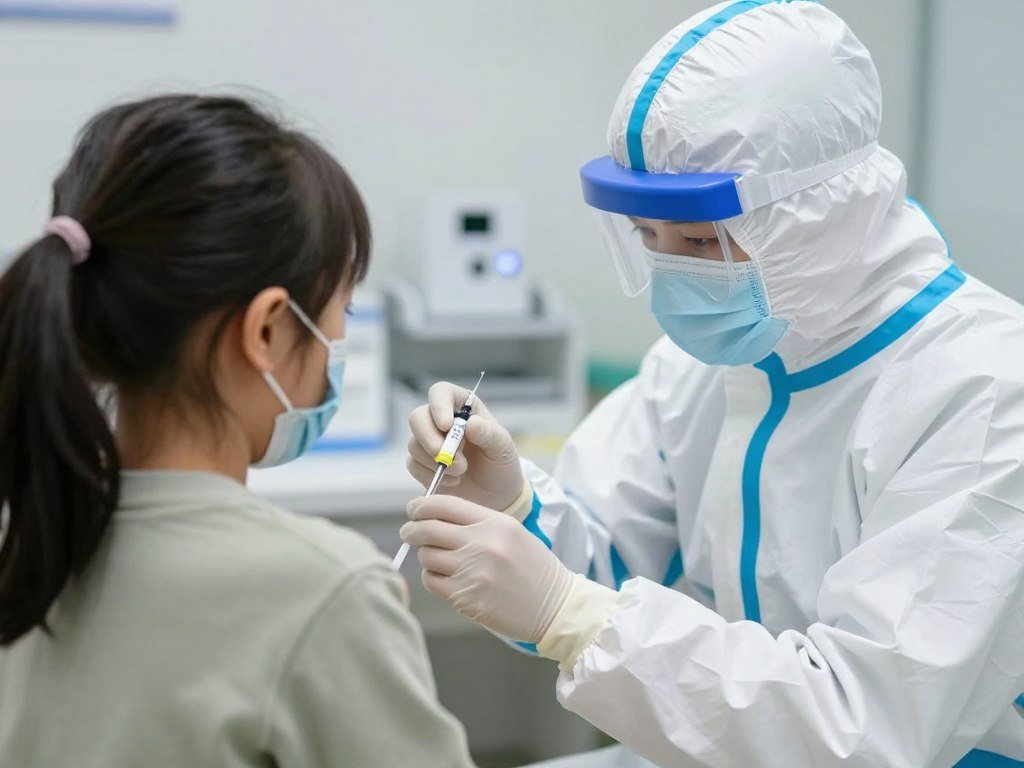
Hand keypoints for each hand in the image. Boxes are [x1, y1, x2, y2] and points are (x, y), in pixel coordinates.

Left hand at [400, 495, 573, 642]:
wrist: (554, 606)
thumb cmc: (532, 568)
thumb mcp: (511, 533)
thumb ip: (476, 522)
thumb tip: (434, 516)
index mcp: (494, 522)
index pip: (444, 504)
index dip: (421, 506)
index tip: (414, 510)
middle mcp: (482, 543)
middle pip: (427, 529)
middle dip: (412, 530)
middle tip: (409, 532)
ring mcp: (473, 571)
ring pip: (426, 556)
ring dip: (426, 557)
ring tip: (436, 559)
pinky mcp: (466, 597)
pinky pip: (432, 581)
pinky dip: (432, 578)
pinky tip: (445, 578)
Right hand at [406, 381, 525, 511]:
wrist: (495, 495)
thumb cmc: (500, 463)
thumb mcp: (503, 447)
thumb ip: (488, 433)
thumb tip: (470, 424)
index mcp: (463, 407)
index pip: (441, 392)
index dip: (438, 405)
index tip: (446, 425)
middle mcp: (441, 420)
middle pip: (418, 417)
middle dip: (429, 439)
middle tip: (446, 457)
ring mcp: (429, 441)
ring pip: (414, 443)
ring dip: (436, 461)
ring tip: (461, 471)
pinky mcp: (421, 463)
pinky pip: (413, 465)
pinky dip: (431, 475)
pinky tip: (453, 481)